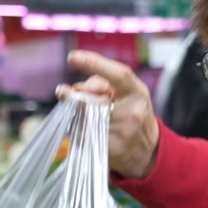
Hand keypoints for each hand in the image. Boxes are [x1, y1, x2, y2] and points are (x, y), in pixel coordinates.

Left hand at [56, 50, 160, 178]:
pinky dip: (77, 127)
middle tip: (61, 91)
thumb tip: (74, 90)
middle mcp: (132, 112)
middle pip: (93, 99)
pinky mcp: (109, 150)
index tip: (72, 57)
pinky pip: (83, 135)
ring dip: (75, 111)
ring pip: (84, 117)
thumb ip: (102, 84)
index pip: (118, 75)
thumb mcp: (126, 93)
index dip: (95, 64)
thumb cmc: (132, 113)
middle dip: (74, 95)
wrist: (146, 151)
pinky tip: (83, 127)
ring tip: (81, 111)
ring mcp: (121, 133)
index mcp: (137, 93)